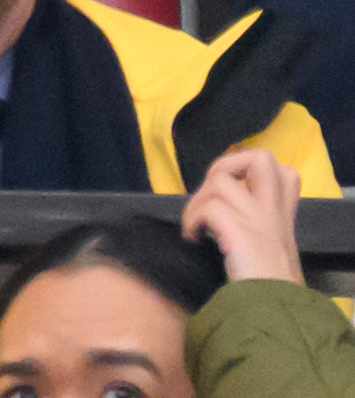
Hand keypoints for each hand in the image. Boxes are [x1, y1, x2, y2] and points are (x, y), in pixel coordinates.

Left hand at [182, 147, 305, 284]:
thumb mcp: (268, 254)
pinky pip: (208, 207)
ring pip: (219, 180)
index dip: (253, 170)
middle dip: (226, 165)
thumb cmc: (264, 292)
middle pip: (262, 158)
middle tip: (211, 196)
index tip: (235, 191)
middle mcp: (273, 213)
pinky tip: (193, 239)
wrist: (272, 317)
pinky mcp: (241, 231)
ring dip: (197, 201)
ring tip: (195, 227)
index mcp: (281, 218)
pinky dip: (192, 220)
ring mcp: (259, 220)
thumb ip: (254, 229)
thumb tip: (215, 210)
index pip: (284, 172)